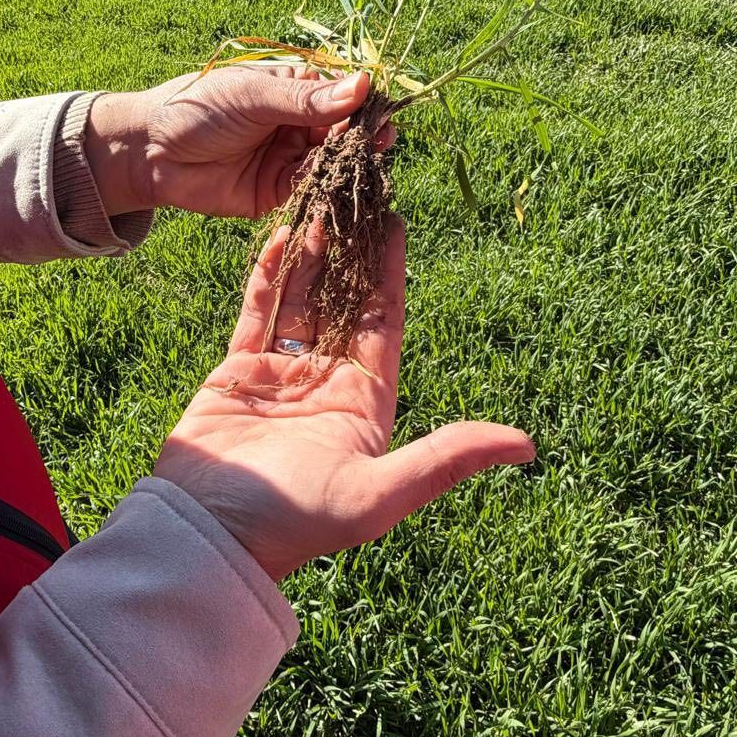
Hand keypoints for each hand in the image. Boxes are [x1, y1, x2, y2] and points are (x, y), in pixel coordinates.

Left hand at [84, 67, 379, 218]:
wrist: (150, 151)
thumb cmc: (196, 107)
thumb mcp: (254, 95)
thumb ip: (306, 99)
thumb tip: (362, 85)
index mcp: (294, 88)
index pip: (341, 93)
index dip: (364, 102)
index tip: (383, 110)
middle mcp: (298, 122)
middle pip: (344, 130)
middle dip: (364, 136)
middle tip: (382, 141)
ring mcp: (290, 157)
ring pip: (332, 161)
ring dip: (350, 164)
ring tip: (365, 164)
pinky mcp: (278, 191)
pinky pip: (312, 191)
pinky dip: (327, 191)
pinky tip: (340, 189)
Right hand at [154, 219, 534, 579]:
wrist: (208, 538)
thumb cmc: (295, 523)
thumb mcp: (381, 494)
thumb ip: (447, 459)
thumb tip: (528, 445)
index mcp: (365, 406)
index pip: (385, 325)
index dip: (390, 275)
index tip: (396, 224)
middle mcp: (327, 386)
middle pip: (344, 305)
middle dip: (350, 255)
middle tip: (356, 199)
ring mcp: (281, 378)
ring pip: (301, 301)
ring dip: (311, 257)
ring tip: (319, 205)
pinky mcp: (236, 374)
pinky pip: (256, 314)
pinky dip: (267, 278)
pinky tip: (279, 239)